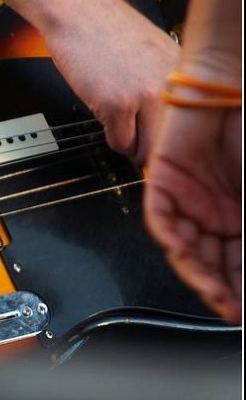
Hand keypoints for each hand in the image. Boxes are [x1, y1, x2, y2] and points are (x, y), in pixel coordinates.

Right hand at [0, 0, 179, 161]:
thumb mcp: (154, 56)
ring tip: (119, 122)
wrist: (80, 13)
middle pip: (166, 142)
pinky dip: (110, 136)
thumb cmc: (109, 31)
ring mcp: (143, 97)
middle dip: (148, 146)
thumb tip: (164, 124)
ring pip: (143, 147)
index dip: (167, 137)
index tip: (157, 141)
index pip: (186, 126)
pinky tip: (105, 115)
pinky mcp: (116, 105)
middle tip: (137, 139)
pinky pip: (118, 142)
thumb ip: (163, 88)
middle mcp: (169, 86)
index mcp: (182, 75)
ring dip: (129, 142)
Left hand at [144, 105, 241, 323]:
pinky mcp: (163, 183)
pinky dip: (173, 237)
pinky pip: (162, 218)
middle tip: (232, 310)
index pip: (238, 262)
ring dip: (199, 273)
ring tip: (215, 296)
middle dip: (223, 288)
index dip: (241, 287)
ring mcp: (188, 200)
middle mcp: (214, 213)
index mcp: (241, 216)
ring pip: (188, 248)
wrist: (231, 88)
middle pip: (214, 262)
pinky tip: (184, 254)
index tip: (244, 311)